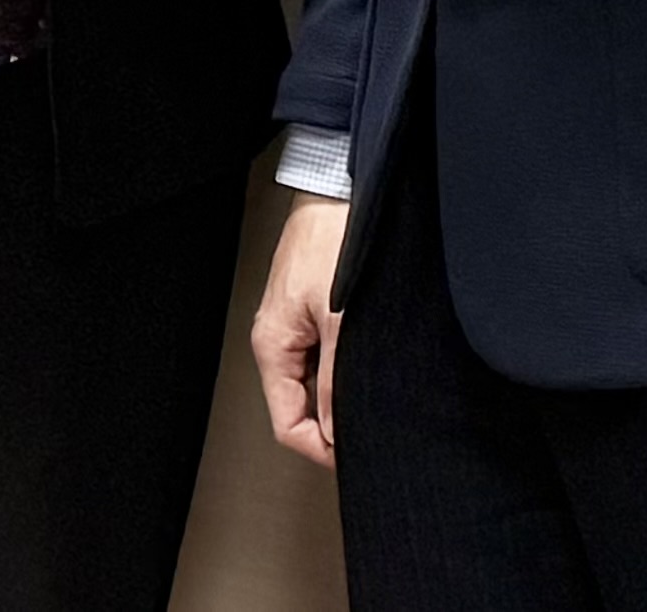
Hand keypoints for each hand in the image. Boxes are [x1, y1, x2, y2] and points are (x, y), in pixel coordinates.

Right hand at [252, 192, 345, 468]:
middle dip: (332, 428)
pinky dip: (342, 373)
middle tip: (370, 437)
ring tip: (374, 406)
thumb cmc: (333, 239)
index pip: (287, 423)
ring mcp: (295, 326)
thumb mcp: (341, 318)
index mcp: (273, 345)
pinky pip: (322, 359)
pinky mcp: (312, 311)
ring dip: (339, 400)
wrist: (338, 189)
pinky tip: (367, 374)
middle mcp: (278, 340)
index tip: (354, 458)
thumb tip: (337, 429)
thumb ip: (337, 378)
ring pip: (313, 385)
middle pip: (298, 408)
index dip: (320, 449)